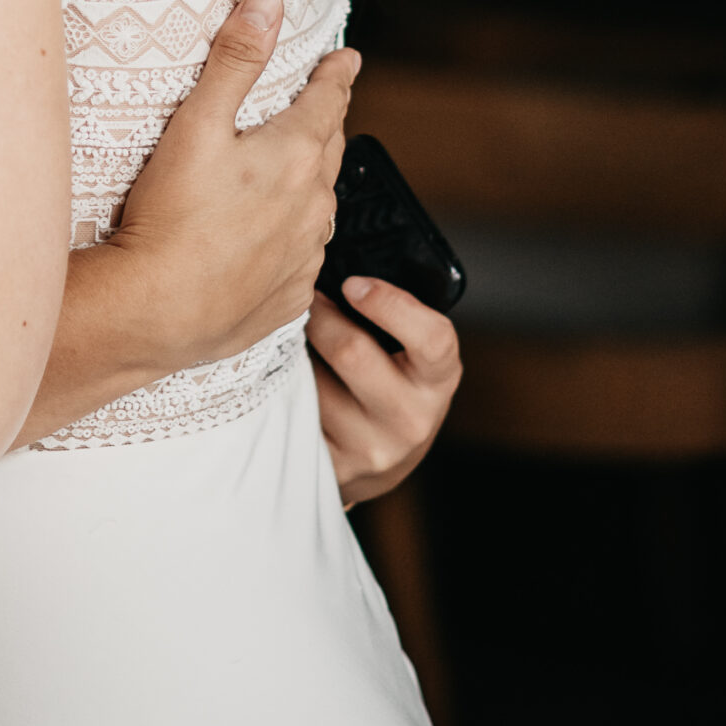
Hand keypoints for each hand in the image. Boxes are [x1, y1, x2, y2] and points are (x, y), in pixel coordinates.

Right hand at [113, 0, 356, 375]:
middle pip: (329, 150)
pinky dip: (297, 235)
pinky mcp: (288, 296)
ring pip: (321, 205)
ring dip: (313, 182)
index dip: (336, 74)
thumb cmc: (170, 215)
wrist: (155, 312)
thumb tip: (269, 1)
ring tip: (297, 171)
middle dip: (327, 123)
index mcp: (295, 155)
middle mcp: (313, 205)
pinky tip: (277, 237)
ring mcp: (305, 256)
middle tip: (323, 105)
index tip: (347, 59)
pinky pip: (305, 255)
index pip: (328, 100)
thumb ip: (235, 60)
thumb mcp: (197, 123)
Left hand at [307, 278, 462, 505]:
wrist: (385, 455)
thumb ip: (390, 314)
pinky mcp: (336, 465)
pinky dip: (286, 382)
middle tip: (305, 297)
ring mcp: (373, 448)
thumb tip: (329, 259)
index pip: (432, 339)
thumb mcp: (411, 351)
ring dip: (298, 351)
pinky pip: (296, 408)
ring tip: (298, 339)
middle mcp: (412, 418)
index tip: (353, 283)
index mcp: (438, 379)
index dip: (389, 303)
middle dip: (320, 315)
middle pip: (351, 353)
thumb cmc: (395, 379)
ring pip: (314, 380)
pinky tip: (290, 372)